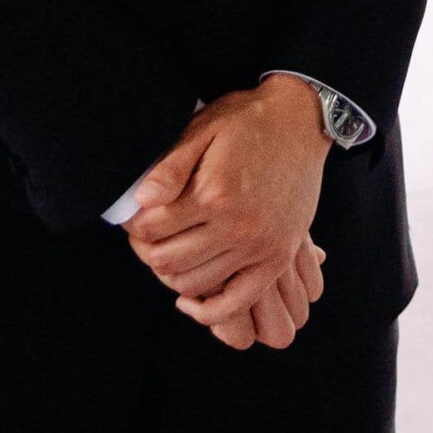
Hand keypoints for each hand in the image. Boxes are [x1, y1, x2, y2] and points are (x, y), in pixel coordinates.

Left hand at [125, 76, 330, 337]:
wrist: (300, 122)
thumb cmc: (248, 121)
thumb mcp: (204, 129)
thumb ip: (171, 167)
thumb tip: (139, 200)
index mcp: (213, 194)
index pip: (152, 228)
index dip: (133, 225)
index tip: (131, 217)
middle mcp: (237, 227)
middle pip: (168, 261)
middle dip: (146, 251)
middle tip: (143, 236)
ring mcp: (260, 248)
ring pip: (196, 284)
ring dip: (171, 275)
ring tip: (166, 252)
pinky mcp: (277, 259)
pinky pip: (236, 302)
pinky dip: (209, 310)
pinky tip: (190, 300)